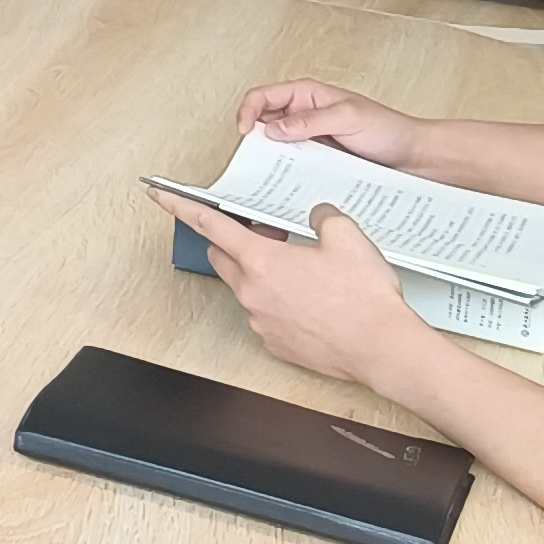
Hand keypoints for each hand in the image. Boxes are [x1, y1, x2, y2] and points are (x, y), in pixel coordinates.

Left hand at [153, 193, 438, 393]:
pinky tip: (312, 301)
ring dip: (261, 275)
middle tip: (267, 235)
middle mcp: (252, 293)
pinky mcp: (277, 345)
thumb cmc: (365, 299)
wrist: (383, 349)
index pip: (209, 225)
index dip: (180, 205)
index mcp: (261, 261)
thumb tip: (315, 216)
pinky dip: (278, 303)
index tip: (159, 194)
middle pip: (223, 258)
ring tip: (302, 271)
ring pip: (246, 288)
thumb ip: (322, 215)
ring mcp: (262, 322)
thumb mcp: (347, 237)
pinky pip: (266, 315)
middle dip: (235, 242)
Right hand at [233, 78, 423, 169]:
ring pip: (275, 145)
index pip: (264, 96)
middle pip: (263, 121)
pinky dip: (285, 171)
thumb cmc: (389, 130)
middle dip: (253, 137)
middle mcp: (305, 114)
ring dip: (269, 157)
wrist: (413, 157)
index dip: (248, 111)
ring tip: (267, 171)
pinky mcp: (317, 160)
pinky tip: (288, 181)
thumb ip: (311, 121)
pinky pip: (292, 164)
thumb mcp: (349, 117)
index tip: (245, 132)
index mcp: (308, 94)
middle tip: (252, 156)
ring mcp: (310, 138)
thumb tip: (274, 128)